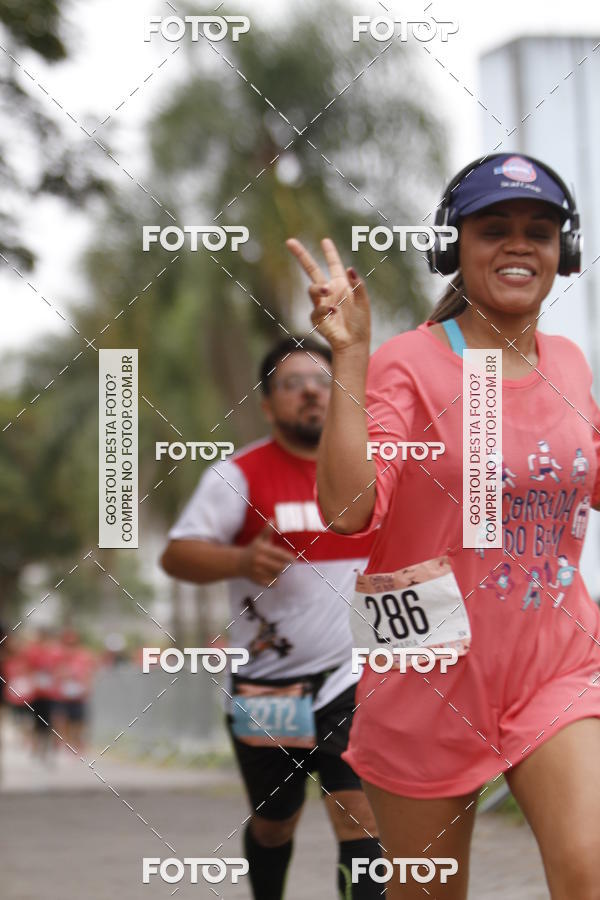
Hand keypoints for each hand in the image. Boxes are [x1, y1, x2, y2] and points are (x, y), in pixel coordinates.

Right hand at [238, 521, 296, 585]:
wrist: (239, 562)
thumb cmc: (253, 549)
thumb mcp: (260, 539)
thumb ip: (267, 530)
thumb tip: (273, 519)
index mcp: (262, 550)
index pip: (281, 556)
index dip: (289, 558)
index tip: (293, 559)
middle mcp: (259, 561)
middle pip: (281, 567)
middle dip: (284, 566)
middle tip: (285, 564)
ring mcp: (258, 572)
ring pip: (277, 575)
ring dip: (279, 573)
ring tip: (276, 568)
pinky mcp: (257, 581)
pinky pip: (273, 583)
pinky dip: (275, 581)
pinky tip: (271, 575)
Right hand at [286, 237, 370, 352]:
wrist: (354, 343)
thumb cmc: (360, 322)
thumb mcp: (363, 301)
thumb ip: (358, 285)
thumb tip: (350, 267)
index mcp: (341, 284)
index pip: (333, 264)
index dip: (329, 252)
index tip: (325, 240)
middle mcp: (329, 291)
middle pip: (311, 270)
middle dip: (301, 256)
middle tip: (290, 242)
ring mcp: (321, 304)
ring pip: (312, 289)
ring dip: (319, 288)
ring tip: (328, 290)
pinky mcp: (316, 318)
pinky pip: (317, 310)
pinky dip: (325, 309)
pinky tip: (334, 311)